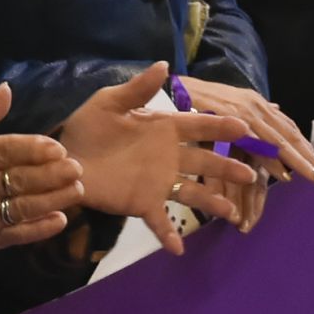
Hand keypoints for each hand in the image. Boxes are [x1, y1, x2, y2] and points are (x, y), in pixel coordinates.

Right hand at [0, 84, 83, 256]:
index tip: (57, 148)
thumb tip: (6, 89)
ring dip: (53, 199)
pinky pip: (17, 235)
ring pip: (22, 207)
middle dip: (51, 174)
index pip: (3, 151)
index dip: (32, 149)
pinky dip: (40, 229)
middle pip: (18, 180)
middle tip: (76, 167)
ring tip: (77, 189)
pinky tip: (61, 219)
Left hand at [55, 64, 258, 251]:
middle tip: (252, 175)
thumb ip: (138, 89)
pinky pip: (159, 221)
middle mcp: (168, 157)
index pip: (198, 127)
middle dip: (228, 168)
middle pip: (205, 163)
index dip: (221, 128)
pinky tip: (179, 248)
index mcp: (163, 129)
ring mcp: (158, 183)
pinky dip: (169, 235)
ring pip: (192, 193)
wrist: (61, 159)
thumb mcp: (110, 103)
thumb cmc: (87, 127)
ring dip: (211, 202)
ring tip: (232, 213)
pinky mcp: (142, 203)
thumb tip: (164, 65)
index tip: (245, 129)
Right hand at [179, 75, 313, 182]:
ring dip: (296, 160)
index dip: (303, 146)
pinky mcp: (228, 120)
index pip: (286, 127)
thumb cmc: (198, 101)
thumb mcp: (231, 105)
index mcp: (255, 103)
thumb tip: (277, 109)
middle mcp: (253, 105)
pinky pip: (254, 144)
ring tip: (312, 176)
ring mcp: (242, 112)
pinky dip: (270, 160)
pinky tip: (282, 174)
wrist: (171, 89)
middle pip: (287, 134)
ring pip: (276, 140)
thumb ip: (254, 112)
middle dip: (306, 156)